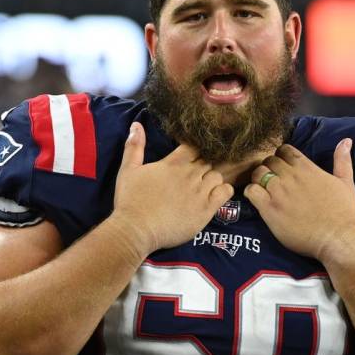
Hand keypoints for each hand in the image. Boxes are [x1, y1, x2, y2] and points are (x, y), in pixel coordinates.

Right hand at [112, 122, 233, 253]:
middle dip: (203, 165)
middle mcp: (189, 174)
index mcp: (173, 163)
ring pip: (217, 175)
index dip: (195, 151)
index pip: (194, 147)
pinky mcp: (206, 209)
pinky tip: (216, 195)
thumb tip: (136, 124)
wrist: (136, 229)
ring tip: (204, 187)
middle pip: (207, 161)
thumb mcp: (128, 170)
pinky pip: (226, 192)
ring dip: (212, 178)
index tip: (191, 158)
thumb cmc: (130, 200)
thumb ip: (134, 147)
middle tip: (196, 175)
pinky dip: (224, 191)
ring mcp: (200, 191)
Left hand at [244, 139, 354, 262]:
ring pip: (258, 173)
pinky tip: (257, 199)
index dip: (281, 156)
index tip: (283, 166)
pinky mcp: (269, 209)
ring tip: (263, 188)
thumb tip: (346, 140)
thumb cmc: (343, 213)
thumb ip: (342, 160)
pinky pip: (251, 191)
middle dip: (269, 167)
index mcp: (307, 168)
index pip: (284, 150)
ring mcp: (278, 192)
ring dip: (258, 178)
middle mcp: (291, 177)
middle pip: (269, 160)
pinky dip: (250, 192)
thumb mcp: (346, 182)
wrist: (336, 240)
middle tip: (273, 180)